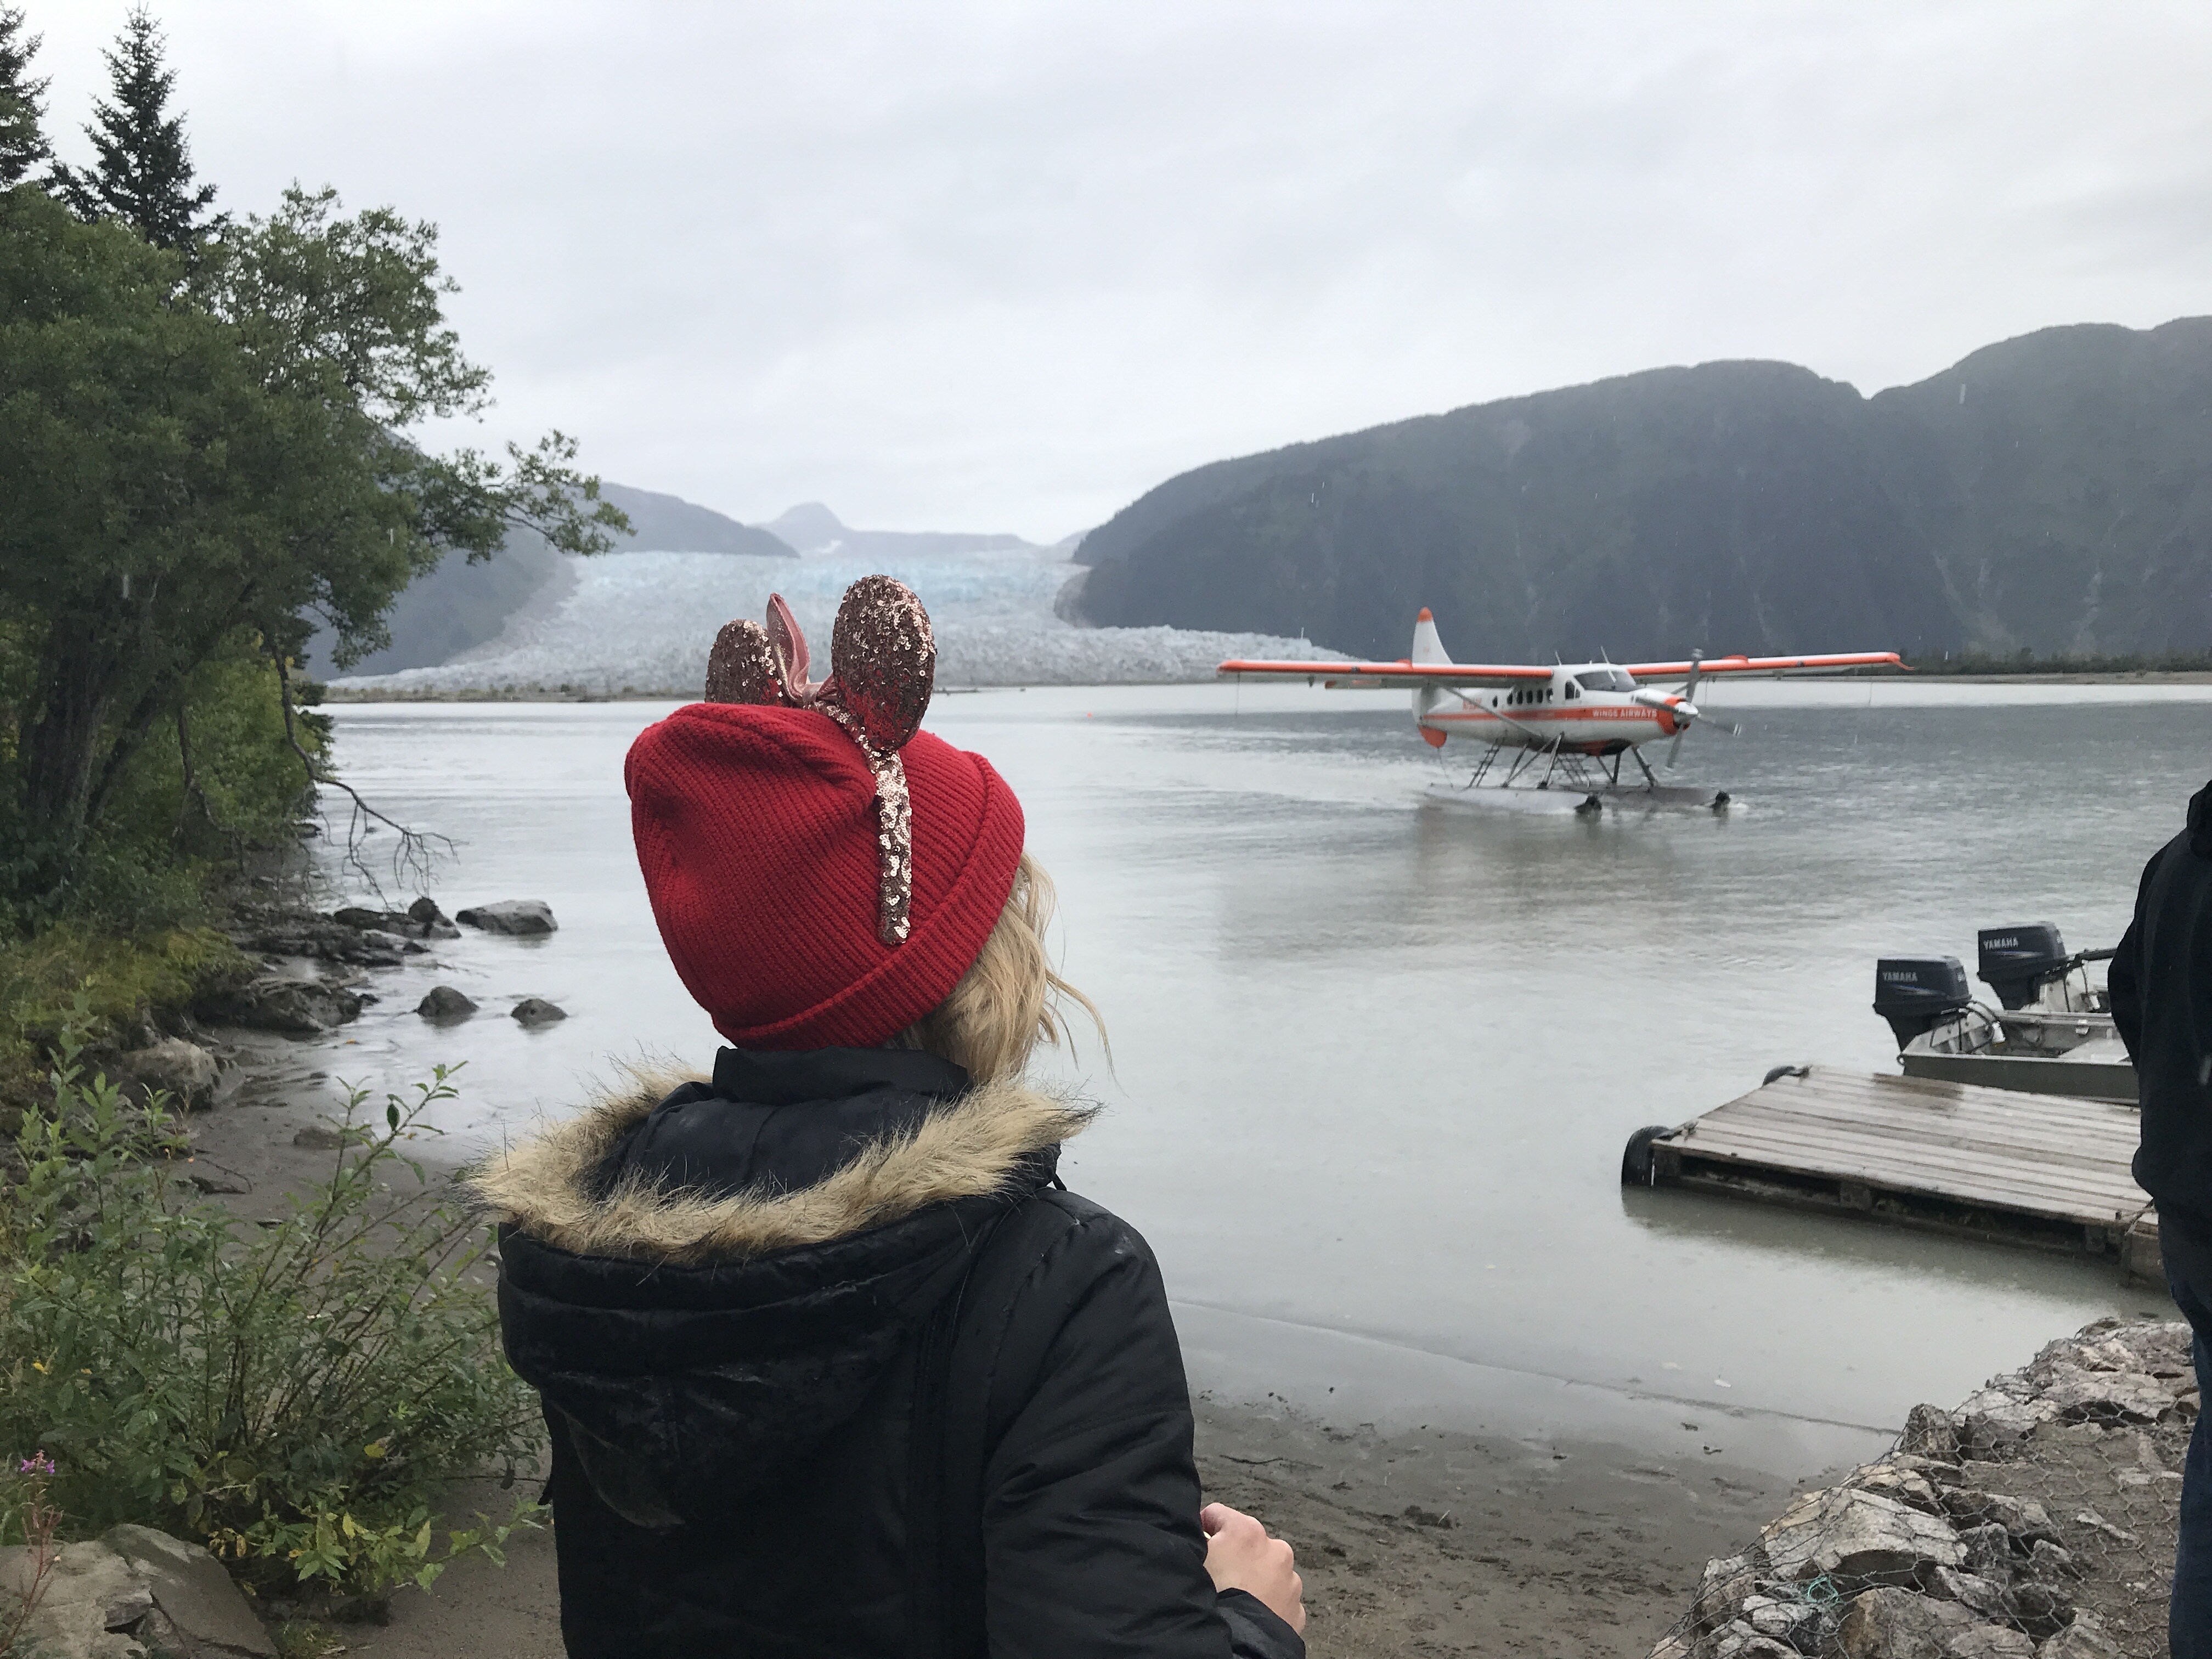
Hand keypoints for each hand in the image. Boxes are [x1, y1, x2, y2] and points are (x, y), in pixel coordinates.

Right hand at [1200, 1501, 1304, 1634]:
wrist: (1239, 1646)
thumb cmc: (1212, 1599)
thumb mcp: (1192, 1559)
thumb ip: (1195, 1540)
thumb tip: (1198, 1537)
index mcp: (1246, 1531)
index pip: (1217, 1515)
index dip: (1203, 1529)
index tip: (1197, 1546)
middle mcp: (1276, 1549)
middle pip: (1247, 1543)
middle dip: (1234, 1556)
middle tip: (1217, 1578)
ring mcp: (1290, 1581)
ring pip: (1267, 1571)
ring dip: (1254, 1579)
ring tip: (1236, 1599)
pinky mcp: (1297, 1609)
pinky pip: (1278, 1598)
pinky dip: (1267, 1602)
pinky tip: (1251, 1612)